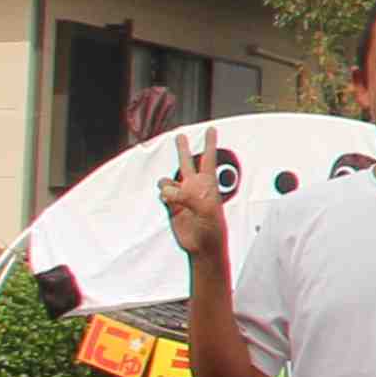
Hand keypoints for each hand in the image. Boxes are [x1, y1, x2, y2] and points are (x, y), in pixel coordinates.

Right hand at [156, 131, 229, 259]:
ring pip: (169, 181)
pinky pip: (163, 194)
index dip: (209, 144)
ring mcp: (182, 197)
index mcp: (208, 185)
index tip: (211, 129)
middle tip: (180, 135)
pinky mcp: (172, 207)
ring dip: (168, 183)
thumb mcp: (206, 210)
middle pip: (186, 162)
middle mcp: (194, 187)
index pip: (208, 159)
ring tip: (173, 193)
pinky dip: (164, 195)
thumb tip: (169, 191)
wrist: (203, 247)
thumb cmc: (212, 228)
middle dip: (183, 149)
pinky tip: (168, 201)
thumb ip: (188, 197)